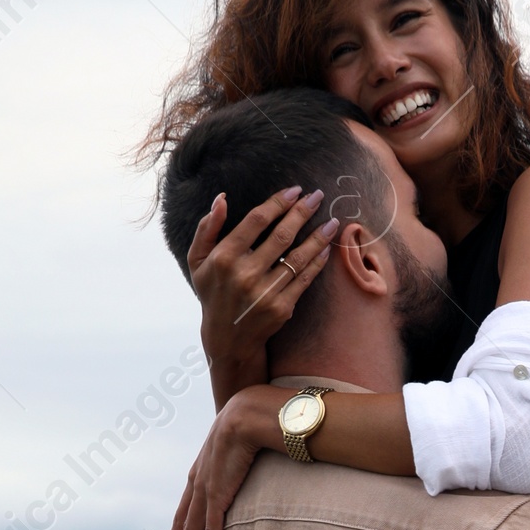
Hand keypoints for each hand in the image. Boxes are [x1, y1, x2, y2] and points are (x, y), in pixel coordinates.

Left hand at [161, 386, 282, 529]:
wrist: (245, 415)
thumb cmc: (247, 422)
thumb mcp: (236, 441)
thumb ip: (236, 454)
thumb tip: (248, 454)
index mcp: (200, 471)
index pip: (186, 505)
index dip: (178, 525)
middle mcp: (197, 483)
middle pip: (181, 522)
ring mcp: (205, 491)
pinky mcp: (218, 496)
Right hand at [189, 185, 339, 402]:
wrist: (228, 339)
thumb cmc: (213, 293)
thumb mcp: (197, 261)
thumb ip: (206, 228)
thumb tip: (221, 199)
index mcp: (225, 257)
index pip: (257, 220)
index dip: (278, 202)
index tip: (295, 190)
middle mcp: (245, 273)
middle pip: (281, 235)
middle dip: (302, 212)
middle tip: (318, 196)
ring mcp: (265, 292)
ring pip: (298, 257)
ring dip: (318, 237)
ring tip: (331, 221)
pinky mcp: (282, 308)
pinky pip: (304, 279)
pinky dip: (317, 262)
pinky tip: (326, 248)